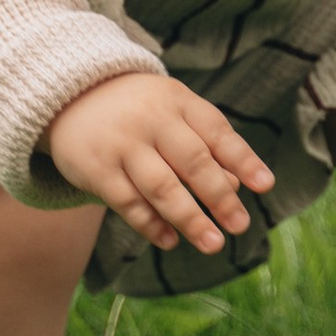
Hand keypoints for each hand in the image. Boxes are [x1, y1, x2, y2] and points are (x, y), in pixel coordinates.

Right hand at [43, 70, 274, 255]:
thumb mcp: (172, 112)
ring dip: (190, 218)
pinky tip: (170, 241)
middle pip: (193, 161)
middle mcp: (152, 119)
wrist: (71, 93)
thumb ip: (203, 144)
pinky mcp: (95, 167)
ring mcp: (122, 143)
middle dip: (220, 196)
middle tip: (241, 225)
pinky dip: (151, 224)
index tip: (264, 185)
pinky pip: (128, 201)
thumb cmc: (138, 109)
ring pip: (162, 186)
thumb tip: (236, 186)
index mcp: (178, 101)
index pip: (217, 131)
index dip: (243, 159)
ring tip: (213, 243)